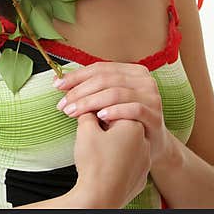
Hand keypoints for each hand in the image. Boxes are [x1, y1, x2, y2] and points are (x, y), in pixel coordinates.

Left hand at [55, 62, 171, 167]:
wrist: (151, 144)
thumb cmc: (124, 120)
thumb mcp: (108, 101)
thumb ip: (90, 89)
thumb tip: (58, 82)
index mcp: (132, 71)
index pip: (99, 68)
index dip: (76, 76)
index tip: (57, 86)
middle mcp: (144, 80)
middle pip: (105, 80)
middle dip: (80, 92)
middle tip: (63, 105)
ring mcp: (152, 97)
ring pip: (116, 93)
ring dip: (91, 103)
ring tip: (74, 113)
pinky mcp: (156, 115)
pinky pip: (133, 109)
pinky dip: (114, 111)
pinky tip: (100, 117)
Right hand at [69, 112, 150, 207]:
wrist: (100, 197)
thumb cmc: (94, 162)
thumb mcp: (85, 131)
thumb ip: (87, 114)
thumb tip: (87, 110)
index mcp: (133, 125)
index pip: (114, 108)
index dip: (97, 111)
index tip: (85, 117)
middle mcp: (144, 141)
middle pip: (121, 126)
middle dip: (105, 126)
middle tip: (88, 133)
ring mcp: (145, 161)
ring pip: (126, 145)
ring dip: (112, 144)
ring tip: (96, 152)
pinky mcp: (140, 177)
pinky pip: (128, 163)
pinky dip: (117, 161)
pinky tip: (105, 165)